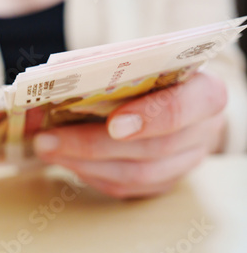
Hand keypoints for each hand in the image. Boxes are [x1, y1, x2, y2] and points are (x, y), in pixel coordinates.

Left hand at [34, 73, 226, 198]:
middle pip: (151, 148)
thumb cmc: (154, 75)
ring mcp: (185, 163)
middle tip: (48, 140)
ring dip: (84, 164)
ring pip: (136, 175)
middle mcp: (202, 133)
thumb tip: (51, 89)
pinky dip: (91, 175)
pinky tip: (65, 161)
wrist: (177, 101)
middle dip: (92, 145)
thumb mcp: (142, 63)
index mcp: (205, 93)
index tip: (114, 124)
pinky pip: (127, 189)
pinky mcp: (164, 183)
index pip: (185, 107)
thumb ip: (111, 72)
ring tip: (47, 150)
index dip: (151, 117)